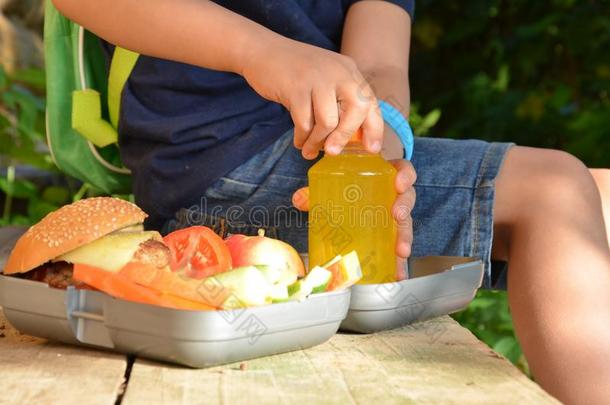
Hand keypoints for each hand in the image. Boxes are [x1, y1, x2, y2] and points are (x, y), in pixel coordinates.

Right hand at [241, 37, 383, 158]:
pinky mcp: (296, 88)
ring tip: (310, 150)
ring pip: (328, 121)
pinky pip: (304, 122)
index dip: (375, 128)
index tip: (372, 149)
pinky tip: (299, 141)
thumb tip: (347, 138)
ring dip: (318, 141)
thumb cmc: (294, 72)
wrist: (262, 51)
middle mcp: (338, 72)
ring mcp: (317, 78)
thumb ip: (338, 101)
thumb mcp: (324, 78)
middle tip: (334, 152)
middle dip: (345, 136)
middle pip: (356, 110)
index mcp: (349, 71)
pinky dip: (302, 137)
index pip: (371, 101)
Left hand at [292, 159, 416, 276]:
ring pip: (406, 223)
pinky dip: (399, 260)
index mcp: (385, 175)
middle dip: (404, 209)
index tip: (398, 183)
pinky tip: (397, 273)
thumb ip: (317, 190)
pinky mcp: (391, 233)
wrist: (353, 185)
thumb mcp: (334, 183)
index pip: (403, 170)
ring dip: (405, 237)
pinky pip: (399, 244)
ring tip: (401, 252)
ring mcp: (394, 214)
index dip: (404, 175)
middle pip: (407, 198)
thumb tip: (299, 200)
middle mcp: (394, 194)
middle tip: (397, 217)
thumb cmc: (349, 184)